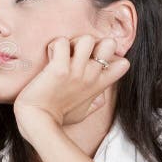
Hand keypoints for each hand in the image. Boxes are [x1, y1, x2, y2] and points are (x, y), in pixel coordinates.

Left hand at [13, 35, 129, 137]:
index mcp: (98, 86)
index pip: (123, 65)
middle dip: (95, 42)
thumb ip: (95, 103)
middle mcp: (91, 76)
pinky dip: (55, 45)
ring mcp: (76, 71)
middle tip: (77, 52)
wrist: (38, 122)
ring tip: (63, 53)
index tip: (95, 61)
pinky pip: (62, 43)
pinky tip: (50, 56)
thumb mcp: (83, 113)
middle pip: (109, 44)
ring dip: (74, 42)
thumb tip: (102, 98)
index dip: (111, 57)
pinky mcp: (59, 68)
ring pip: (87, 39)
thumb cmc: (57, 118)